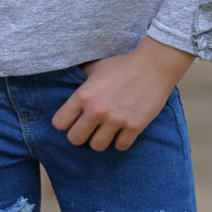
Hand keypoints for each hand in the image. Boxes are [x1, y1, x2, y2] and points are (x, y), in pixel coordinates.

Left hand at [52, 36, 194, 151]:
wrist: (153, 66)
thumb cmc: (122, 65)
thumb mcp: (96, 67)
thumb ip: (81, 79)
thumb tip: (68, 82)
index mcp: (84, 95)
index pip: (59, 123)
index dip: (64, 122)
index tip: (72, 120)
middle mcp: (96, 110)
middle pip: (74, 139)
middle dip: (79, 134)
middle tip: (88, 128)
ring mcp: (116, 120)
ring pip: (96, 146)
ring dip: (100, 139)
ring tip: (105, 130)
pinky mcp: (134, 127)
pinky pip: (120, 146)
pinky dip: (120, 141)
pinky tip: (122, 130)